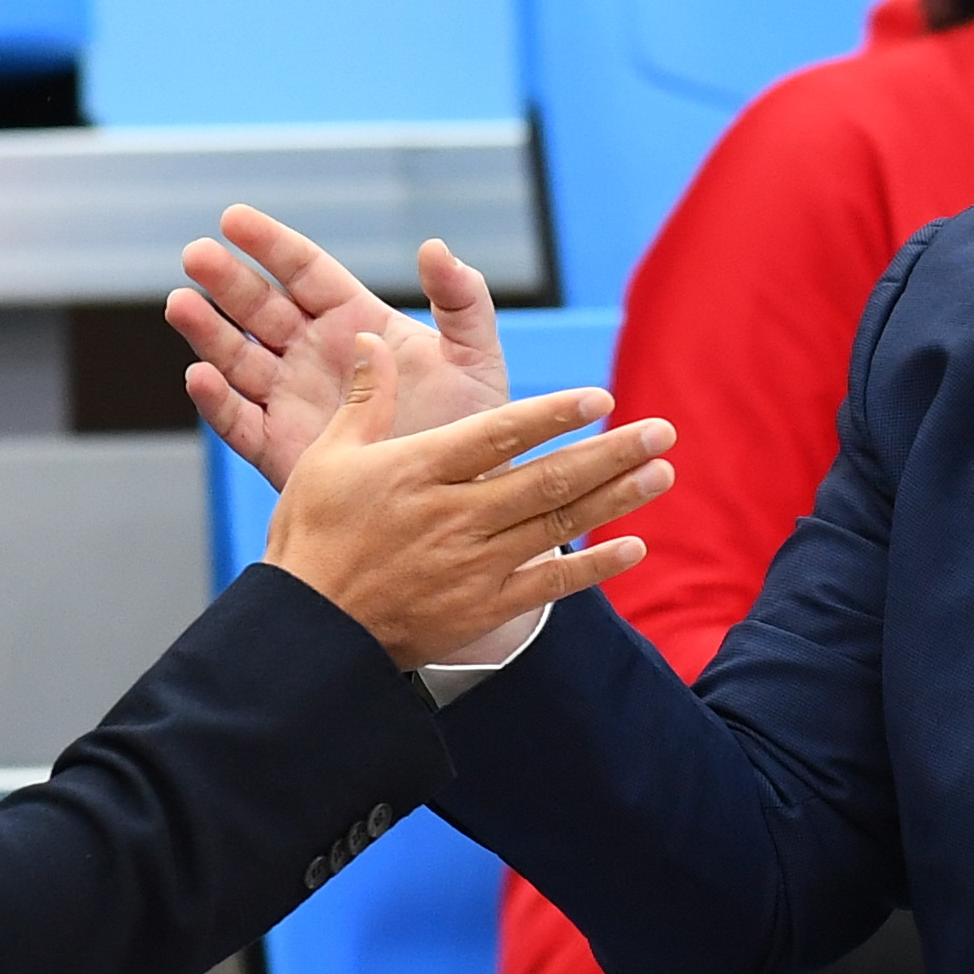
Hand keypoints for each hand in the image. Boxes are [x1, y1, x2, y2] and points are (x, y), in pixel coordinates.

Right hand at [168, 204, 513, 481]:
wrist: (462, 504)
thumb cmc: (473, 428)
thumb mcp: (476, 358)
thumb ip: (462, 300)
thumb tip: (433, 246)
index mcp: (356, 322)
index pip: (304, 272)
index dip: (270, 245)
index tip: (233, 219)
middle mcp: (316, 356)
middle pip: (261, 309)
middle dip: (229, 282)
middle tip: (197, 255)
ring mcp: (293, 401)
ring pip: (239, 359)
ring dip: (208, 332)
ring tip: (181, 304)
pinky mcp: (280, 449)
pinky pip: (240, 422)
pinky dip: (216, 401)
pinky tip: (199, 376)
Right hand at [262, 340, 672, 668]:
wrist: (310, 633)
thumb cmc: (312, 540)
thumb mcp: (325, 460)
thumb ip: (363, 401)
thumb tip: (372, 340)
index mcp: (419, 471)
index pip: (501, 434)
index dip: (555, 415)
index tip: (601, 399)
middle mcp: (456, 515)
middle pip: (548, 478)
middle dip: (611, 453)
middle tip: (663, 431)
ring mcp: (474, 564)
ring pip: (558, 523)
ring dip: (616, 499)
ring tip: (662, 473)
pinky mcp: (483, 607)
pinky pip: (549, 583)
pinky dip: (594, 567)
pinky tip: (633, 547)